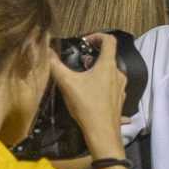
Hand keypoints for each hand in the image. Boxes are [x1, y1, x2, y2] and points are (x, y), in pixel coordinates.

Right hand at [50, 35, 129, 154]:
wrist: (102, 133)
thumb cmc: (87, 105)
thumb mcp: (68, 84)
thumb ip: (56, 66)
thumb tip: (46, 50)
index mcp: (108, 65)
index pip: (110, 40)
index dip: (97, 36)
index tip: (85, 41)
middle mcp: (119, 73)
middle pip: (109, 57)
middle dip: (94, 56)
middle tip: (79, 62)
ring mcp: (121, 88)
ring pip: (110, 73)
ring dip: (97, 71)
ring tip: (82, 79)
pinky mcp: (119, 100)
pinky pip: (111, 86)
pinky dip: (101, 85)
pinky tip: (90, 94)